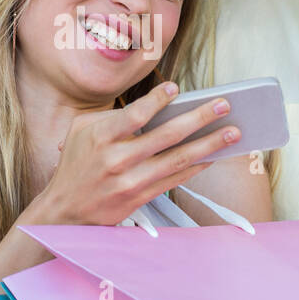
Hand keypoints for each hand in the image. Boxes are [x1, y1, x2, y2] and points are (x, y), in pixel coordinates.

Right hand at [31, 80, 240, 226]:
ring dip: (210, 144)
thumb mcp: (81, 131)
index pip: (135, 114)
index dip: (157, 100)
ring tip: (233, 132)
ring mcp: (131, 181)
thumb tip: (151, 106)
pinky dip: (198, 166)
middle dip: (199, 118)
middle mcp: (117, 160)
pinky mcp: (141, 197)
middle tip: (224, 105)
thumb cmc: (75, 164)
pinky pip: (176, 179)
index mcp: (100, 137)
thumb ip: (111, 116)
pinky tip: (215, 155)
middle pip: (167, 136)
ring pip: (178, 159)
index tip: (176, 88)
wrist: (65, 211)